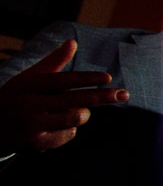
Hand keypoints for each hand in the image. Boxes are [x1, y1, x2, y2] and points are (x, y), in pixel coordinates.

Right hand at [0, 40, 126, 155]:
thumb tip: (73, 42)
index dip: (87, 78)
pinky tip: (58, 126)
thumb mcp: (29, 78)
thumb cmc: (15, 97)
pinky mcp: (35, 142)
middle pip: (74, 101)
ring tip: (75, 110)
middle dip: (102, 97)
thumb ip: (53, 62)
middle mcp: (30, 104)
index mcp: (29, 85)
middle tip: (124, 94)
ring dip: (82, 114)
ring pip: (75, 119)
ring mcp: (32, 125)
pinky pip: (68, 135)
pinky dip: (70, 129)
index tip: (107, 77)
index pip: (63, 80)